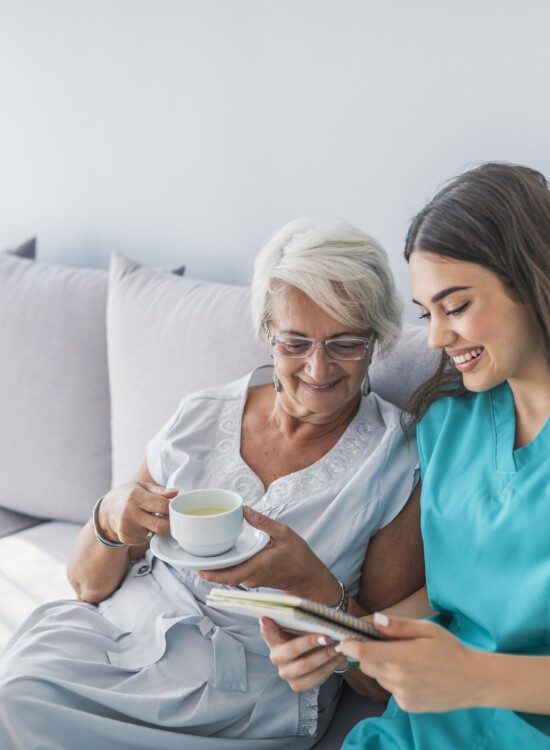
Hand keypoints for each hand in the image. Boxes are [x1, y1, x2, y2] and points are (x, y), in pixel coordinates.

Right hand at [99, 482, 175, 545]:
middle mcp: (129, 514)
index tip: (172, 507)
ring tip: (150, 518)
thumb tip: (175, 493)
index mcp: (135, 497)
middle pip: (160, 526)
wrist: (107, 509)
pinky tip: (142, 525)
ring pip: (154, 533)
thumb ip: (160, 491)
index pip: (162, 506)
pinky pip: (146, 539)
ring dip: (157, 528)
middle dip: (168, 523)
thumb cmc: (128, 495)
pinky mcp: (126, 538)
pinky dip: (148, 533)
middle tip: (167, 517)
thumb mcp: (142, 487)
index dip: (171, 507)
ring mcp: (127, 528)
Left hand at [198, 506, 340, 602]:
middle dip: (208, 570)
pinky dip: (226, 567)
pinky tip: (220, 556)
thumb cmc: (300, 557)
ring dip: (216, 568)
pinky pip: (236, 574)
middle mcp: (252, 576)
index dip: (214, 574)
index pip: (232, 576)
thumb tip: (244, 510)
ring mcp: (252, 580)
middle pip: (225, 577)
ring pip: (230, 576)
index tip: (198, 570)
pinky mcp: (254, 579)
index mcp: (259, 566)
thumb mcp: (285, 533)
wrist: (309, 578)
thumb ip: (264, 522)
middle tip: (190, 560)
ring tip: (201, 555)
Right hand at [260, 617, 345, 690]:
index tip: (265, 618)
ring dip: (325, 656)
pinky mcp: (297, 685)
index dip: (266, 627)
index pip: (267, 631)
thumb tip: (305, 608)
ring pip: (305, 666)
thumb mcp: (302, 624)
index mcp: (274, 639)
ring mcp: (285, 673)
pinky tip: (339, 658)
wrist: (314, 654)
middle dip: (310, 642)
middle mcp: (276, 657)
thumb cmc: (307, 633)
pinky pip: (314, 679)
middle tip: (327, 637)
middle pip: (292, 650)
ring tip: (339, 647)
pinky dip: (329, 668)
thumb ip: (300, 617)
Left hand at [339, 613, 478, 712]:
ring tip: (406, 659)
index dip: (349, 645)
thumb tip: (374, 620)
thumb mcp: (426, 629)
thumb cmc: (450, 649)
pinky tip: (414, 674)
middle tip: (385, 644)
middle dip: (368, 654)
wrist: (473, 681)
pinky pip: (391, 689)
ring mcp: (403, 695)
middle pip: (366, 665)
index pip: (363, 652)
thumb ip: (398, 626)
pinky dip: (395, 680)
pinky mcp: (408, 705)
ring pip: (378, 677)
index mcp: (402, 657)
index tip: (345, 639)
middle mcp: (399, 679)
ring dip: (383, 667)